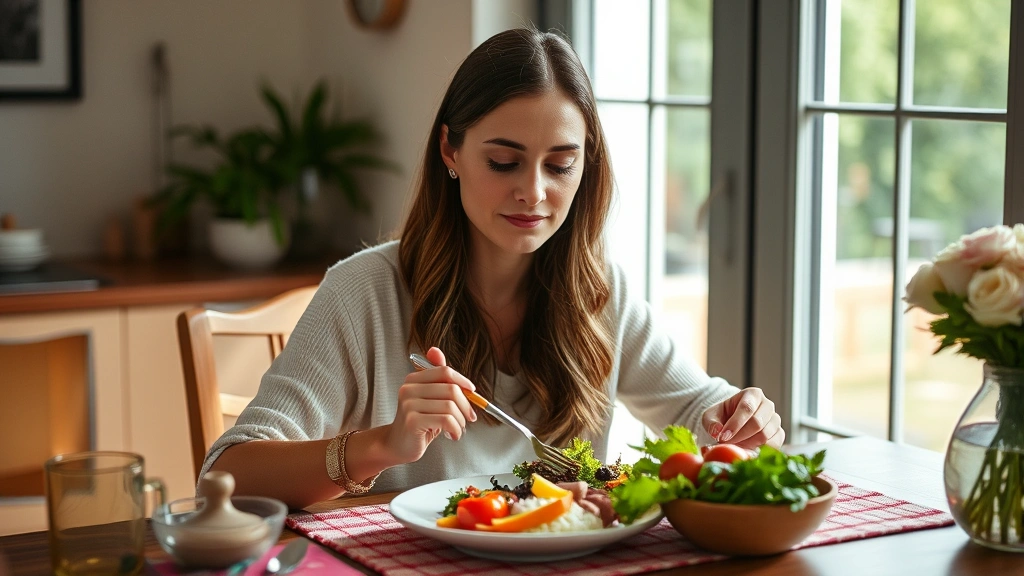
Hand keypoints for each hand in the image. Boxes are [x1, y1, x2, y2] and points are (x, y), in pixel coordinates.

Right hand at [384, 347, 477, 463]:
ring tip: (458, 428)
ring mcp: (409, 404)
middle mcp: (408, 389)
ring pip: (450, 406)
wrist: (398, 445)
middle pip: (451, 389)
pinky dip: (455, 429)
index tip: (472, 392)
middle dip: (466, 405)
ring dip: (460, 421)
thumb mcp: (430, 398)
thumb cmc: (419, 423)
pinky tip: (453, 435)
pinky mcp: (412, 421)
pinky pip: (445, 420)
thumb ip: (437, 378)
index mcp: (413, 379)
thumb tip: (435, 350)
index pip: (444, 371)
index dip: (463, 381)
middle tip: (469, 417)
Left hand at [701, 388, 784, 448]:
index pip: (746, 408)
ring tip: (734, 446)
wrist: (733, 422)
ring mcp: (775, 419)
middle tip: (726, 444)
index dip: (735, 424)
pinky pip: (773, 444)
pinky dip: (759, 450)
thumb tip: (717, 432)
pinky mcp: (779, 433)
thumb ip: (711, 422)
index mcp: (753, 394)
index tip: (723, 437)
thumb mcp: (711, 415)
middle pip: (757, 423)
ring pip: (765, 435)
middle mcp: (767, 405)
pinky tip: (746, 450)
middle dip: (740, 436)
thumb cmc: (722, 416)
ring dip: (747, 444)